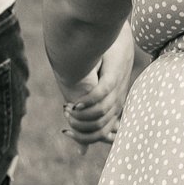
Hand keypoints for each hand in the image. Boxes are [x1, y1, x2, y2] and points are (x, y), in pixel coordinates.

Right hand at [59, 28, 135, 147]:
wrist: (111, 33)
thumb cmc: (100, 60)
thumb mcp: (93, 90)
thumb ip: (88, 118)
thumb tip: (82, 152)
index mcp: (115, 105)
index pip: (105, 135)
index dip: (84, 139)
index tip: (65, 131)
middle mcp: (118, 100)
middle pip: (101, 130)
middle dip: (79, 129)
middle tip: (66, 114)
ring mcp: (117, 89)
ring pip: (100, 115)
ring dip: (80, 116)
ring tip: (67, 108)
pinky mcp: (113, 76)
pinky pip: (100, 96)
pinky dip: (86, 102)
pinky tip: (74, 103)